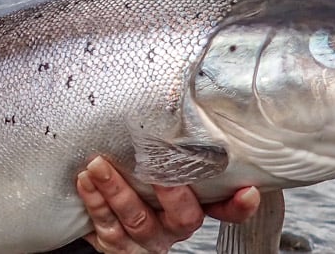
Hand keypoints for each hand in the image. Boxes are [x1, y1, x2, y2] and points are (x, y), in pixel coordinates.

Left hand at [75, 156, 259, 252]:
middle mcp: (174, 227)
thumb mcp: (160, 169)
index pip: (224, 209)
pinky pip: (106, 227)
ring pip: (137, 220)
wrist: (109, 223)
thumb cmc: (138, 185)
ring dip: (116, 191)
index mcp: (193, 207)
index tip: (248, 190)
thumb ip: (172, 149)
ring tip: (98, 166)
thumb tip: (177, 97)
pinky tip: (85, 182)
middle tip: (157, 172)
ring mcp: (146, 239)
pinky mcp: (117, 245)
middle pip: (182, 216)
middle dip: (170, 193)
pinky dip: (95, 202)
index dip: (238, 204)